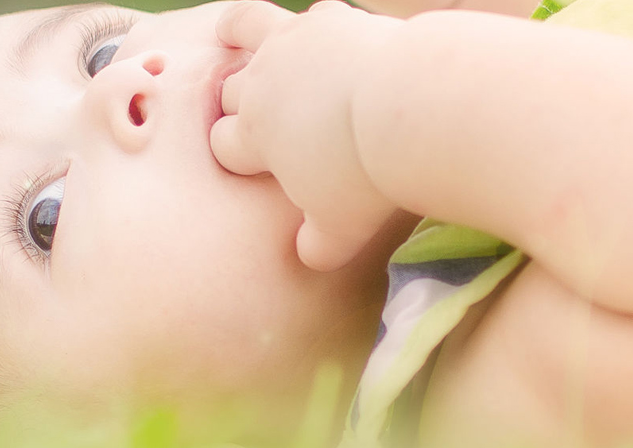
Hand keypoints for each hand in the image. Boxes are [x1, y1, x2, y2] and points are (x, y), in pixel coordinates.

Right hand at [210, 1, 401, 271]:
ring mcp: (291, 46)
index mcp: (254, 137)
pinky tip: (319, 28)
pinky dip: (309, 23)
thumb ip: (318, 246)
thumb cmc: (368, 177)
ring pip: (244, 28)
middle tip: (267, 117)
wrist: (408, 109)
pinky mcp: (329, 19)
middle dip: (240, 104)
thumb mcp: (341, 229)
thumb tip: (307, 258)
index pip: (224, 145)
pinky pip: (306, 15)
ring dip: (237, 33)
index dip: (235, 154)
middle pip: (230, 92)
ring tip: (233, 34)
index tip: (253, 164)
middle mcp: (260, 86)